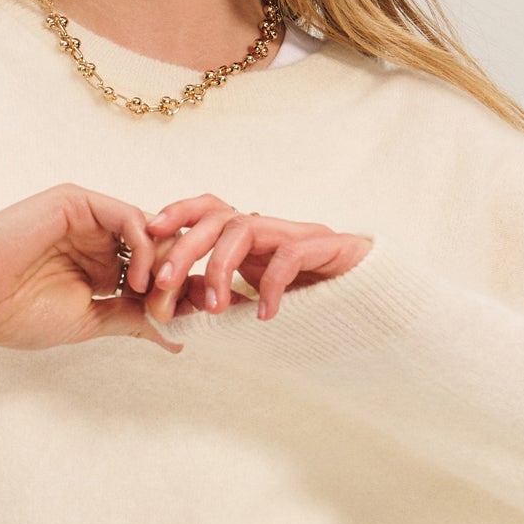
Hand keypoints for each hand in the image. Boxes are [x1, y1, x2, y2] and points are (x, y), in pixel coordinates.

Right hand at [0, 182, 192, 354]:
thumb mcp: (91, 321)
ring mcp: (89, 219)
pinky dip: (145, 247)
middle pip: (158, 247)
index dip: (175, 292)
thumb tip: (176, 335)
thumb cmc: (19, 314)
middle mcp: (99, 239)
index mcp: (101, 266)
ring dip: (164, 264)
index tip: (193, 317)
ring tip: (158, 298)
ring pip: (149, 230)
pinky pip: (128, 217)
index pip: (153, 270)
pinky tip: (139, 278)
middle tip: (178, 310)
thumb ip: (133, 319)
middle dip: (176, 278)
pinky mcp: (77, 202)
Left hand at [141, 193, 372, 325]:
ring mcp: (300, 235)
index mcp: (252, 238)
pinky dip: (271, 286)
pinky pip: (291, 256)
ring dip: (219, 268)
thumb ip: (219, 300)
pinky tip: (265, 315)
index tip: (150, 232)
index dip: (179, 212)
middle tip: (164, 282)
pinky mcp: (330, 248)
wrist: (373, 309)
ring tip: (214, 307)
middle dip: (186, 248)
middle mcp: (272, 229)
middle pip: (218, 217)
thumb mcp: (253, 305)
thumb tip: (174, 303)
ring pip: (246, 229)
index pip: (210, 209)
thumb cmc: (311, 306)